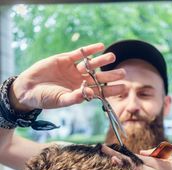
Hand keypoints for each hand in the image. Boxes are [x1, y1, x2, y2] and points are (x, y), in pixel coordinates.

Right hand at [9, 43, 124, 111]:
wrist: (29, 88)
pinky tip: (100, 47)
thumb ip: (74, 98)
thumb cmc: (45, 98)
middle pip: (99, 78)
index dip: (111, 90)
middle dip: (110, 76)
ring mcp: (73, 70)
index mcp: (81, 93)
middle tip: (123, 73)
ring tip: (113, 57)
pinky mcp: (65, 59)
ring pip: (91, 65)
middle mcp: (79, 81)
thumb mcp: (60, 100)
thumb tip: (88, 94)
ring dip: (102, 61)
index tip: (123, 88)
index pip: (100, 92)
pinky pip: (80, 54)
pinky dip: (89, 51)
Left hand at [102, 145, 171, 169]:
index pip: (135, 156)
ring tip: (109, 162)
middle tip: (104, 150)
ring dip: (120, 169)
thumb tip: (140, 151)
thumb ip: (155, 153)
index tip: (108, 147)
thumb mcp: (169, 162)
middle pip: (130, 164)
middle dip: (116, 157)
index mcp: (155, 164)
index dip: (121, 152)